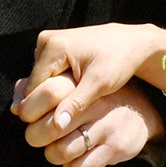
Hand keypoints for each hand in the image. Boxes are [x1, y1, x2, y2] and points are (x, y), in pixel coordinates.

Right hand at [14, 23, 165, 129]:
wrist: (132, 42)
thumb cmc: (119, 61)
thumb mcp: (100, 84)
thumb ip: (76, 103)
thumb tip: (57, 126)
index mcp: (53, 46)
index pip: (33, 89)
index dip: (42, 110)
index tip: (58, 125)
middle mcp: (45, 41)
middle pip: (34, 85)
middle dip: (46, 103)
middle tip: (64, 118)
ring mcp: (48, 42)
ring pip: (39, 81)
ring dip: (51, 96)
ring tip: (69, 107)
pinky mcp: (54, 47)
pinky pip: (46, 74)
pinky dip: (56, 86)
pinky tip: (70, 96)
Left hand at [23, 75, 165, 166]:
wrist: (142, 112)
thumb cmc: (95, 99)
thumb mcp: (75, 84)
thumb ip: (42, 89)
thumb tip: (15, 106)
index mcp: (83, 84)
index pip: (48, 92)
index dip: (29, 109)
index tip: (29, 116)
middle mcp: (95, 103)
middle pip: (49, 127)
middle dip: (35, 136)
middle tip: (38, 136)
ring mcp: (106, 126)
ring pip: (60, 151)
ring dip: (52, 154)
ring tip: (57, 147)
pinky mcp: (114, 148)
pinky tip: (75, 157)